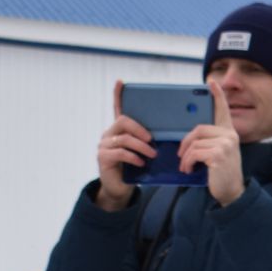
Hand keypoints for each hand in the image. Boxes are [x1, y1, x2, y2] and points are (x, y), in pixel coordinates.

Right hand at [95, 81, 156, 211]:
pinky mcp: (103, 158)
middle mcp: (108, 134)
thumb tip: (167, 136)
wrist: (120, 189)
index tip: (120, 81)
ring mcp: (104, 145)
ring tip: (152, 154)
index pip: (117, 108)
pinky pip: (120, 152)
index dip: (118, 95)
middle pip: (123, 121)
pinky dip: (133, 156)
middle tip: (152, 139)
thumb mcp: (142, 153)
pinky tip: (141, 162)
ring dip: (141, 146)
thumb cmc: (134, 169)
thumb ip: (147, 142)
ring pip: (124, 138)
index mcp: (118, 130)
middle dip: (140, 129)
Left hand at [183, 89, 245, 205]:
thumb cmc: (221, 174)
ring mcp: (225, 145)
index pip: (223, 110)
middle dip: (186, 143)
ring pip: (194, 143)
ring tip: (186, 167)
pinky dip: (188, 163)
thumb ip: (210, 141)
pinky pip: (194, 153)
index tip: (211, 82)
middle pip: (199, 129)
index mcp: (230, 133)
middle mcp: (230, 136)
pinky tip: (189, 170)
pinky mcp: (218, 155)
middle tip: (181, 156)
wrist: (231, 193)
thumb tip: (191, 137)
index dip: (217, 95)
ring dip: (186, 157)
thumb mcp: (218, 154)